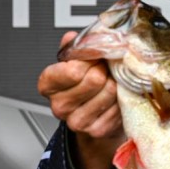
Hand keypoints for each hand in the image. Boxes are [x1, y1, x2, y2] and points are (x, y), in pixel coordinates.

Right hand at [38, 31, 123, 168]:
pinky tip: (116, 97)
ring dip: (115, 83)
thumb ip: (73, 47)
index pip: (71, 70)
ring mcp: (77, 121)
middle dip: (104, 69)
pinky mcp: (97, 130)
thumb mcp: (73, 61)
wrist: (93, 115)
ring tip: (111, 81)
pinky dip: (121, 99)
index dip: (89, 59)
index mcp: (48, 85)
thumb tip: (73, 38)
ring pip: (109, 91)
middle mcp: (59, 106)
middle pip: (94, 79)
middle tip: (106, 68)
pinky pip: (118, 107)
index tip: (95, 56)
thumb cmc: (82, 83)